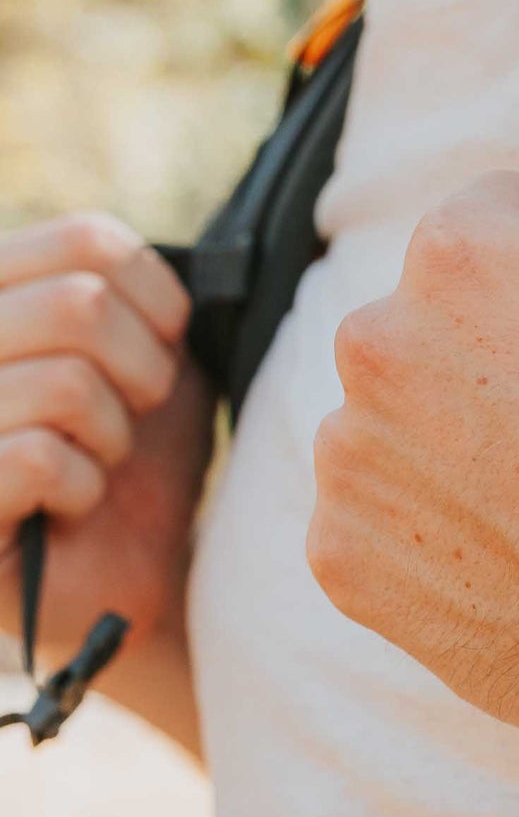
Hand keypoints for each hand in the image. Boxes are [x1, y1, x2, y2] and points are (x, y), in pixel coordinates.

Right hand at [0, 213, 212, 661]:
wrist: (125, 577)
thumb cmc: (137, 467)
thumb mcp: (155, 371)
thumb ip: (149, 305)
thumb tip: (183, 269)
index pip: (88, 240)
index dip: (160, 303)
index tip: (166, 353)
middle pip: (80, 304)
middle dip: (142, 376)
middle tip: (130, 420)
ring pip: (63, 381)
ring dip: (110, 437)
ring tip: (92, 464)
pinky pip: (37, 456)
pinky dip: (80, 486)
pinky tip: (66, 507)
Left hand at [309, 170, 518, 746]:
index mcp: (464, 258)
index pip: (501, 215)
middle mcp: (378, 349)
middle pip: (437, 320)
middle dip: (505, 352)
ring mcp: (353, 465)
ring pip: (401, 420)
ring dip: (461, 439)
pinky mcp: (346, 563)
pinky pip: (381, 519)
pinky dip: (435, 529)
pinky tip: (515, 550)